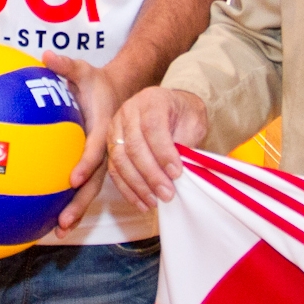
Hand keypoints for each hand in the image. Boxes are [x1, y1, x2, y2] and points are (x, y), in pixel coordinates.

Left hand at [44, 53, 124, 232]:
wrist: (119, 93)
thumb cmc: (97, 83)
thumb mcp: (85, 70)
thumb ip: (67, 65)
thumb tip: (46, 55)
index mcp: (104, 130)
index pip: (95, 150)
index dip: (85, 164)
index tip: (72, 179)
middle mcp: (105, 150)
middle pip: (94, 181)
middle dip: (80, 202)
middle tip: (64, 222)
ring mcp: (101, 161)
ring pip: (91, 190)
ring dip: (78, 210)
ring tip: (60, 231)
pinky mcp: (94, 166)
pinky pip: (85, 187)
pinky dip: (75, 204)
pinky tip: (56, 222)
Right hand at [106, 87, 209, 211]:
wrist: (172, 107)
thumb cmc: (184, 115)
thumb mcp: (193, 122)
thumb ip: (184, 142)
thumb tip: (175, 172)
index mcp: (151, 101)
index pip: (152, 127)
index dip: (163, 153)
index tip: (177, 173)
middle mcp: (128, 111)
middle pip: (133, 146)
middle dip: (151, 174)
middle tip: (167, 194)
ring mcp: (116, 128)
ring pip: (120, 160)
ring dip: (138, 185)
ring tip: (155, 201)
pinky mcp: (111, 145)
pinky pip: (114, 169)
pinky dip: (128, 189)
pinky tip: (141, 202)